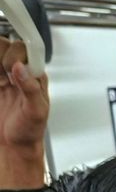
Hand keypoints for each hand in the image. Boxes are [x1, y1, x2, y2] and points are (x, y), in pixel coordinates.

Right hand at [0, 38, 47, 188]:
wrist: (14, 145)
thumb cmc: (30, 130)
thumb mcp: (36, 111)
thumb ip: (31, 88)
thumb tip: (22, 68)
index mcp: (34, 76)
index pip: (26, 50)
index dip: (17, 53)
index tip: (11, 66)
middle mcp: (18, 72)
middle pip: (5, 46)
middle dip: (1, 54)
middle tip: (3, 73)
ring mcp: (2, 76)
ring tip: (0, 83)